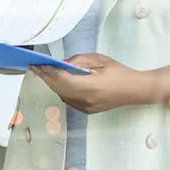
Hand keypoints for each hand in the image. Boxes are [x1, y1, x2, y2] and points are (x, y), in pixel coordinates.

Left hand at [30, 53, 145, 113]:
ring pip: (62, 95)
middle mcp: (86, 100)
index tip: (37, 64)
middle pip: (59, 88)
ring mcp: (86, 107)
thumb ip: (79, 61)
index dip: (48, 72)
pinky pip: (68, 99)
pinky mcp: (87, 110)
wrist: (135, 90)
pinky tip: (57, 81)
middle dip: (46, 77)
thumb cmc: (118, 72)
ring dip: (52, 83)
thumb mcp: (99, 60)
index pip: (63, 79)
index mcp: (90, 87)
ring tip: (42, 72)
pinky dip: (60, 89)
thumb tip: (61, 64)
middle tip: (34, 67)